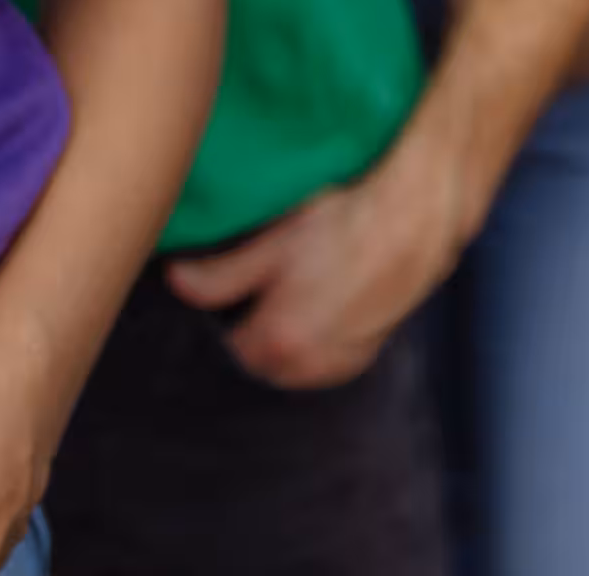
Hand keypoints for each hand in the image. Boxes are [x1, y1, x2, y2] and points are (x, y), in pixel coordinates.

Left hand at [166, 149, 464, 389]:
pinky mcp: (368, 354)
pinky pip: (327, 359)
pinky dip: (320, 340)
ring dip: (289, 339)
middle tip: (267, 282)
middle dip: (257, 329)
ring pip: (295, 364)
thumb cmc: (341, 224)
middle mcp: (308, 367)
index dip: (230, 310)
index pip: (230, 344)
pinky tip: (328, 299)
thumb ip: (217, 275)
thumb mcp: (272, 243)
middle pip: (262, 361)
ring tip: (301, 288)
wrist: (414, 221)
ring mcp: (342, 363)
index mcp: (275, 343)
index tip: (238, 281)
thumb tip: (174, 281)